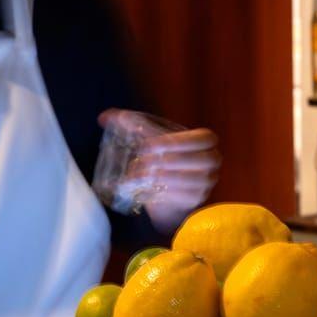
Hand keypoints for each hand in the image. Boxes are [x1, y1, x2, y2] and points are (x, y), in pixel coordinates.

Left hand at [97, 110, 220, 234]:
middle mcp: (212, 161)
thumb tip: (103, 117)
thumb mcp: (151, 139)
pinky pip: (184, 195)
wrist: (168, 190)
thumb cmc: (162, 157)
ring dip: (162, 177)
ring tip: (138, 176)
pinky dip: (164, 192)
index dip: (177, 142)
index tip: (149, 145)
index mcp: (206, 141)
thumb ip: (131, 126)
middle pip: (198, 160)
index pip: (203, 138)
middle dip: (167, 160)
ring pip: (189, 179)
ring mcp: (207, 182)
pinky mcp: (196, 199)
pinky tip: (148, 189)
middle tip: (141, 161)